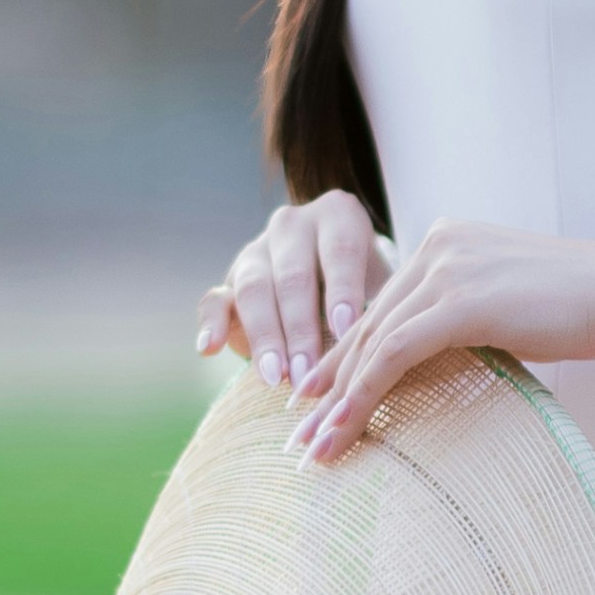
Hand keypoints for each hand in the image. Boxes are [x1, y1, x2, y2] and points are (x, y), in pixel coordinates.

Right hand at [197, 191, 381, 395]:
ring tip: (276, 377)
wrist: (336, 280)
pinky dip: (211, 324)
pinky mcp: (229, 280)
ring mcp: (256, 250)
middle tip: (309, 374)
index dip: (343, 292)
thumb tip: (385, 353)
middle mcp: (293, 226)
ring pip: (254, 289)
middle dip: (300, 330)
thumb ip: (381, 309)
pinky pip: (215, 299)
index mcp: (337, 216)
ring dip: (264, 337)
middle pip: (293, 276)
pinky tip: (209, 348)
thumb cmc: (370, 286)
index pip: (339, 251)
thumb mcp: (384, 286)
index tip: (345, 331)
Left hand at [290, 218, 594, 463]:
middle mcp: (436, 247)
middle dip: (329, 386)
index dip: (342, 361)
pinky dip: (365, 392)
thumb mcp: (505, 308)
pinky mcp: (461, 299)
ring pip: (373, 342)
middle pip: (366, 326)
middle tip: (300, 436)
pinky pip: (396, 352)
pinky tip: (347, 426)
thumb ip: (463, 321)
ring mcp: (446, 268)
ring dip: (339, 401)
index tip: (316, 403)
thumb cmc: (579, 308)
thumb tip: (433, 364)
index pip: (380, 309)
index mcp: (444, 244)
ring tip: (315, 447)